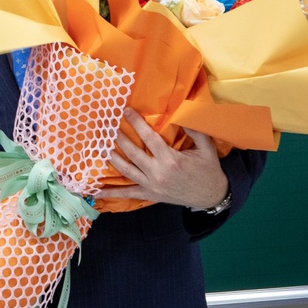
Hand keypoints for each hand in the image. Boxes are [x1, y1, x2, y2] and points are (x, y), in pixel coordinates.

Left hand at [97, 108, 228, 208]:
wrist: (211, 196)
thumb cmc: (208, 170)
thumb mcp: (207, 149)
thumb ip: (195, 130)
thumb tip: (182, 112)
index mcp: (171, 159)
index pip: (149, 137)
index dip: (136, 123)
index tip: (125, 111)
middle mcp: (158, 172)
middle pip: (132, 152)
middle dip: (118, 137)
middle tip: (107, 125)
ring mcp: (152, 185)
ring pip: (126, 170)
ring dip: (112, 157)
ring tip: (101, 145)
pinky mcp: (150, 195)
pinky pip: (128, 193)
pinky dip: (111, 193)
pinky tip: (96, 191)